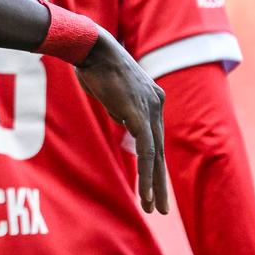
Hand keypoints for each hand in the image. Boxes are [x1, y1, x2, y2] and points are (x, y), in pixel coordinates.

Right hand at [71, 32, 167, 212]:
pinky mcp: (139, 116)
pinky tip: (146, 194)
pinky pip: (146, 152)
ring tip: (155, 208)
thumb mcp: (110, 89)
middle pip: (160, 150)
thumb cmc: (94, 62)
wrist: (92, 47)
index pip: (155, 137)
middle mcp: (156, 104)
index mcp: (152, 98)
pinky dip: (147, 175)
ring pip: (155, 155)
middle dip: (160, 181)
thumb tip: (122, 121)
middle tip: (161, 207)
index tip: (152, 183)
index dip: (153, 162)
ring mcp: (149, 110)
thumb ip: (120, 107)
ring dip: (154, 185)